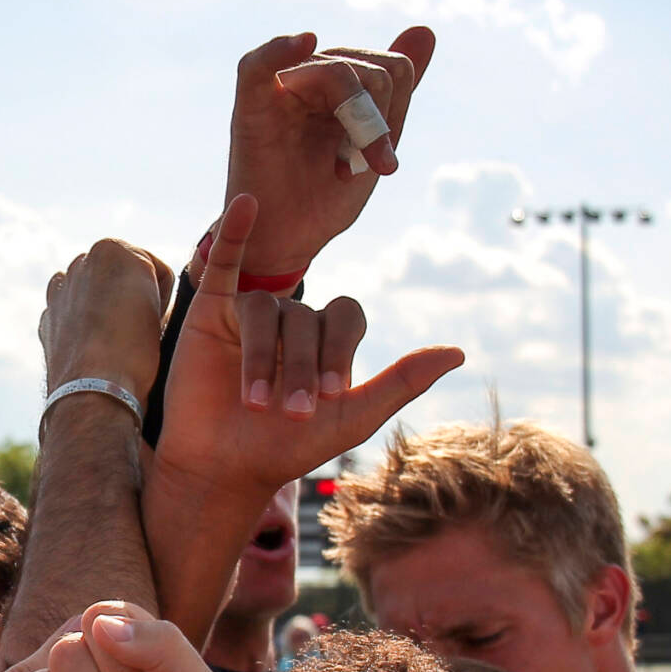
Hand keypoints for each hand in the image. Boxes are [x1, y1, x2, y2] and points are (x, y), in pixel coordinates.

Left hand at [40, 239, 175, 398]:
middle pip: (119, 277)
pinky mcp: (47, 320)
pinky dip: (84, 327)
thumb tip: (143, 298)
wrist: (95, 393)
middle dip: (128, 297)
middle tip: (140, 330)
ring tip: (119, 342)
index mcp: (111, 249)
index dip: (162, 296)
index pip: (154, 267)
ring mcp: (59, 292)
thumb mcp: (163, 305)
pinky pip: (74, 317)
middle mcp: (79, 263)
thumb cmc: (136, 351)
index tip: (158, 318)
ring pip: (94, 295)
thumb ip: (155, 284)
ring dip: (105, 310)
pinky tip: (96, 349)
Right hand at [154, 194, 463, 498]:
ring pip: (267, 310)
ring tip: (255, 402)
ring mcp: (252, 312)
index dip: (340, 350)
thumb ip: (402, 382)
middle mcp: (292, 321)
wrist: (222, 467)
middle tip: (290, 411)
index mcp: (327, 341)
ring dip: (262, 357)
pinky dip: (237, 230)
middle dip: (300, 366)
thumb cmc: (286, 448)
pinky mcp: (212, 308)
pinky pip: (228, 261)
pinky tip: (247, 204)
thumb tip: (459, 352)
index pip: (346, 315)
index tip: (328, 394)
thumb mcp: (353, 418)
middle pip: (305, 319)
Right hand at [223, 28, 435, 289]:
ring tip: (342, 167)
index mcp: (342, 86)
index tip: (382, 162)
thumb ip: (396, 92)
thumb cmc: (324, 198)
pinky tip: (305, 41)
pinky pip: (259, 64)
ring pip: (335, 71)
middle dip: (375, 123)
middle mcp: (312, 79)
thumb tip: (426, 29)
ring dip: (353, 121)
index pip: (392, 69)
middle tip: (358, 168)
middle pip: (368, 70)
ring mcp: (281, 91)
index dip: (395, 113)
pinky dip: (280, 49)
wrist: (287, 242)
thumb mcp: (372, 144)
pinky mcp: (251, 108)